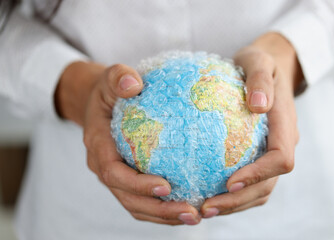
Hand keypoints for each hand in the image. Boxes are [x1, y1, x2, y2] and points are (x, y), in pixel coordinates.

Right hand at [55, 62, 200, 224]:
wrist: (99, 103)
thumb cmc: (108, 90)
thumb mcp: (110, 78)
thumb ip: (118, 78)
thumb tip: (133, 84)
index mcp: (99, 146)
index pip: (114, 173)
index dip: (137, 184)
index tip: (166, 187)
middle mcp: (105, 167)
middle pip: (128, 198)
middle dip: (158, 210)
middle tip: (191, 212)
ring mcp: (116, 176)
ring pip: (136, 205)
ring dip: (164, 215)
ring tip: (195, 216)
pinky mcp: (128, 178)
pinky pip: (143, 200)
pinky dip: (163, 208)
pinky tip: (190, 205)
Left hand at [201, 33, 301, 217]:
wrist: (267, 68)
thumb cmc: (259, 63)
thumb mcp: (258, 61)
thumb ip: (260, 80)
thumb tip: (258, 105)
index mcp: (284, 125)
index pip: (280, 159)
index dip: (258, 174)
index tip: (229, 182)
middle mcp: (281, 143)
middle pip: (268, 184)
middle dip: (239, 199)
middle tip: (206, 207)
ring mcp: (270, 152)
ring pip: (260, 189)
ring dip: (234, 204)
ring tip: (204, 208)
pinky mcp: (258, 155)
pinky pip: (250, 182)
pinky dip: (232, 195)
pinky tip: (207, 194)